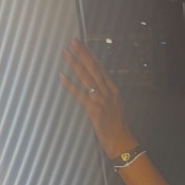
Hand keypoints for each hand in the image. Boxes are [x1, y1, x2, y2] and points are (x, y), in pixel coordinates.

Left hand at [59, 39, 136, 159]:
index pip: (101, 69)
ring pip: (87, 78)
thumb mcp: (115, 107)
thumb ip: (106, 96)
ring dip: (75, 64)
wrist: (122, 142)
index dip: (91, 56)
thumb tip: (97, 88)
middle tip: (73, 42)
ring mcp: (101, 100)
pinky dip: (70, 85)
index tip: (83, 45)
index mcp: (114, 91)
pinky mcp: (94, 109)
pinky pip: (80, 95)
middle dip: (83, 54)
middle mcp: (108, 92)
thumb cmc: (118, 127)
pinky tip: (62, 76)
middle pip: (94, 69)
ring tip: (66, 53)